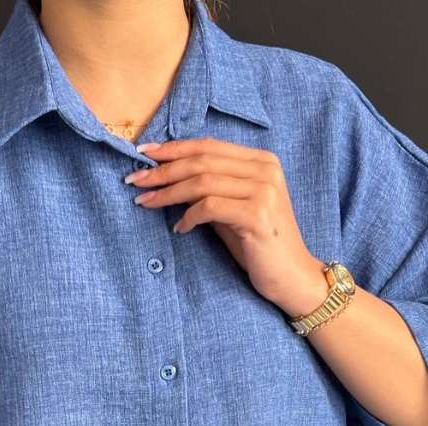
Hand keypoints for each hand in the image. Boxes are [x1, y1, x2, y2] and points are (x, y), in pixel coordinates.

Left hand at [127, 136, 327, 316]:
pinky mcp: (257, 215)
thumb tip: (168, 178)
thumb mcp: (234, 210)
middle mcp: (265, 170)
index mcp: (261, 161)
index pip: (209, 146)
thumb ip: (211, 190)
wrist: (293, 277)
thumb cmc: (260, 247)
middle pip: (202, 160)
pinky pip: (210, 207)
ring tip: (145, 202)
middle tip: (134, 179)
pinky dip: (189, 216)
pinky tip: (179, 228)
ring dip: (168, 192)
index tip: (143, 153)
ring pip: (203, 181)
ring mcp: (263, 191)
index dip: (173, 148)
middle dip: (163, 169)